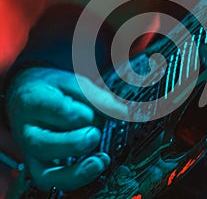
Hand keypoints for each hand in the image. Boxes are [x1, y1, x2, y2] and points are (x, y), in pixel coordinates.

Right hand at [6, 67, 127, 190]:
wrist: (28, 96)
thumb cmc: (52, 89)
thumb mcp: (73, 82)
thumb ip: (95, 97)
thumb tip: (121, 111)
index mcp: (34, 102)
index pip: (63, 110)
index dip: (92, 113)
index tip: (116, 111)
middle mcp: (28, 130)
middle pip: (48, 144)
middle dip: (79, 141)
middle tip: (97, 133)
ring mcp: (31, 151)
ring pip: (47, 172)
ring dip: (79, 169)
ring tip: (101, 159)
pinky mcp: (38, 165)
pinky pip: (53, 181)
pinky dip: (76, 178)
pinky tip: (95, 166)